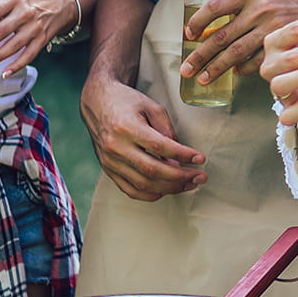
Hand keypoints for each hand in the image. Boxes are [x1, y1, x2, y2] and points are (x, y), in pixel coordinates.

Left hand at [0, 0, 74, 77]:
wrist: (60, 3)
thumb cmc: (25, 2)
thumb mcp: (5, 0)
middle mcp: (26, 12)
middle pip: (3, 30)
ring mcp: (35, 27)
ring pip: (15, 44)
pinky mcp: (42, 39)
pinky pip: (30, 54)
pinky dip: (18, 65)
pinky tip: (4, 73)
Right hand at [79, 74, 203, 201]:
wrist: (97, 103)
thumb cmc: (127, 102)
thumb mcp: (151, 106)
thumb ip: (166, 130)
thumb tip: (179, 157)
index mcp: (126, 127)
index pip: (160, 147)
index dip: (183, 155)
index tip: (200, 159)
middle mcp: (116, 147)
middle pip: (152, 170)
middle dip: (180, 177)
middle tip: (200, 177)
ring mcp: (110, 161)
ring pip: (142, 184)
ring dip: (170, 188)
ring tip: (189, 185)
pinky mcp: (108, 170)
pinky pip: (130, 190)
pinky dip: (150, 194)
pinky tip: (167, 190)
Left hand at [181, 0, 297, 86]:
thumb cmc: (279, 2)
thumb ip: (235, 7)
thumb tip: (205, 30)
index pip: (215, 7)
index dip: (198, 21)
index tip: (189, 35)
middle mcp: (258, 10)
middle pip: (221, 36)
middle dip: (200, 55)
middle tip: (187, 69)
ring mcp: (270, 29)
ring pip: (235, 53)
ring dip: (217, 68)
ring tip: (203, 79)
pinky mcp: (281, 45)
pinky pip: (255, 61)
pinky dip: (242, 69)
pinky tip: (233, 74)